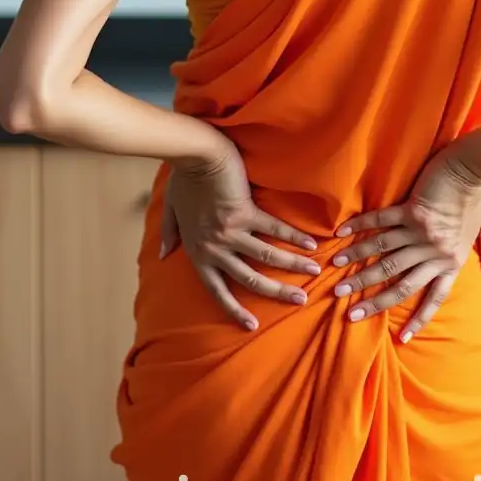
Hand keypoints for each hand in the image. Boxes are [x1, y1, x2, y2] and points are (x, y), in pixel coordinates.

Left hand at [161, 143, 320, 330]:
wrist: (196, 155)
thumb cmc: (183, 178)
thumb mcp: (171, 209)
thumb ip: (170, 233)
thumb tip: (164, 254)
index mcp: (198, 252)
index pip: (218, 290)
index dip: (235, 309)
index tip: (252, 325)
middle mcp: (215, 248)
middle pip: (250, 279)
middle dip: (277, 292)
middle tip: (300, 301)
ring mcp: (231, 232)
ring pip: (267, 257)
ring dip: (293, 265)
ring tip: (315, 272)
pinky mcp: (245, 213)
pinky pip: (275, 229)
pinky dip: (295, 236)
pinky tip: (311, 242)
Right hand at [333, 145, 480, 342]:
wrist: (473, 165)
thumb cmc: (479, 193)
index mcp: (453, 261)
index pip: (433, 297)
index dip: (418, 319)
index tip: (400, 339)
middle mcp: (434, 252)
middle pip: (399, 282)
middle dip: (372, 299)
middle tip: (349, 311)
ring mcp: (421, 232)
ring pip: (384, 256)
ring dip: (358, 266)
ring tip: (335, 276)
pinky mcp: (410, 210)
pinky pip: (380, 223)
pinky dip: (359, 229)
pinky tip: (340, 236)